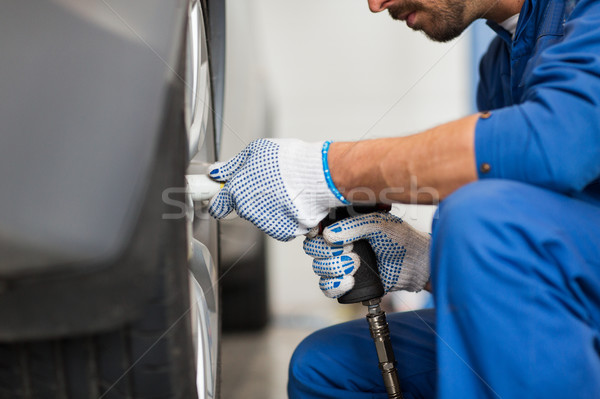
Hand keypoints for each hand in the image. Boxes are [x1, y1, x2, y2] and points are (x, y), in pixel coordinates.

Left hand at [208, 139, 346, 240]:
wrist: (316, 176)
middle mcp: (247, 211)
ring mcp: (266, 224)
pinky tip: (292, 201)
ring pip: (262, 217)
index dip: (220, 200)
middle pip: (243, 209)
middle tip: (268, 183)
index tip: (222, 197)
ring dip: (269, 206)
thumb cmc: (288, 161)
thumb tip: (216, 172)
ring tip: (284, 189)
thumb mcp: (254, 151)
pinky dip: (285, 215)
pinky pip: (280, 224)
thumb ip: (231, 166)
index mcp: (236, 192)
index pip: (217, 206)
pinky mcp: (284, 232)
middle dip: (251, 198)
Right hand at [303, 212, 429, 297]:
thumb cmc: (400, 238)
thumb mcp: (378, 224)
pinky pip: (327, 288)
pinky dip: (335, 286)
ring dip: (334, 268)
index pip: (315, 228)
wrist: (416, 264)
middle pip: (313, 249)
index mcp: (343, 226)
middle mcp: (338, 244)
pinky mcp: (347, 283)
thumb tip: (328, 236)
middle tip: (350, 250)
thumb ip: (353, 226)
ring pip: (319, 268)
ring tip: (356, 264)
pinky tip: (350, 281)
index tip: (321, 234)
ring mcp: (341, 264)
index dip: (314, 232)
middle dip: (327, 251)